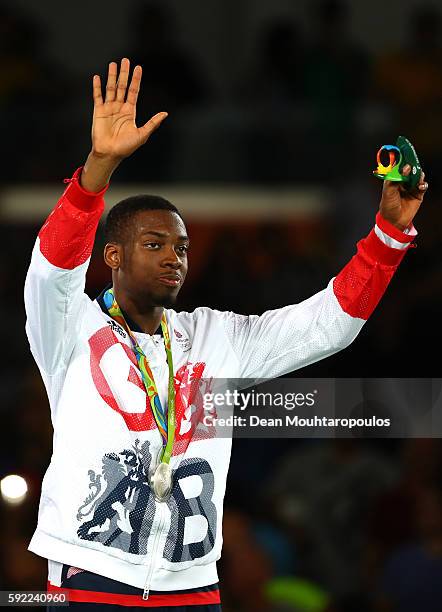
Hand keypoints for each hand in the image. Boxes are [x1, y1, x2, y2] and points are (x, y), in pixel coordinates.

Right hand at [80, 58, 167, 191]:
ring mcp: (108, 108)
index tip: (138, 68)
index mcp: (130, 111)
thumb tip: (165, 114)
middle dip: (124, 73)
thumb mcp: (142, 134)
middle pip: (122, 86)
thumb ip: (153, 123)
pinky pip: (97, 96)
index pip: (134, 91)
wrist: (110, 154)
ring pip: (110, 88)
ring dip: (111, 76)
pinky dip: (97, 87)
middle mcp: (119, 107)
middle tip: (125, 60)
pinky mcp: (98, 111)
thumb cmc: (126, 147)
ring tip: (113, 64)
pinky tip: (97, 77)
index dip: (136, 80)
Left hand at [379, 165, 428, 230]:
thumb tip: (405, 168)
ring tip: (417, 177)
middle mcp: (403, 183)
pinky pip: (423, 186)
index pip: (399, 167)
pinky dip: (423, 184)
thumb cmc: (388, 207)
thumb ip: (395, 178)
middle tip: (413, 166)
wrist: (394, 221)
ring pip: (418, 177)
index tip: (406, 156)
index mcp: (394, 180)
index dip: (402, 161)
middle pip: (410, 170)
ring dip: (419, 175)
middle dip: (413, 167)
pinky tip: (420, 186)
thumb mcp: (388, 191)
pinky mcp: (418, 194)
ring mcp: (411, 188)